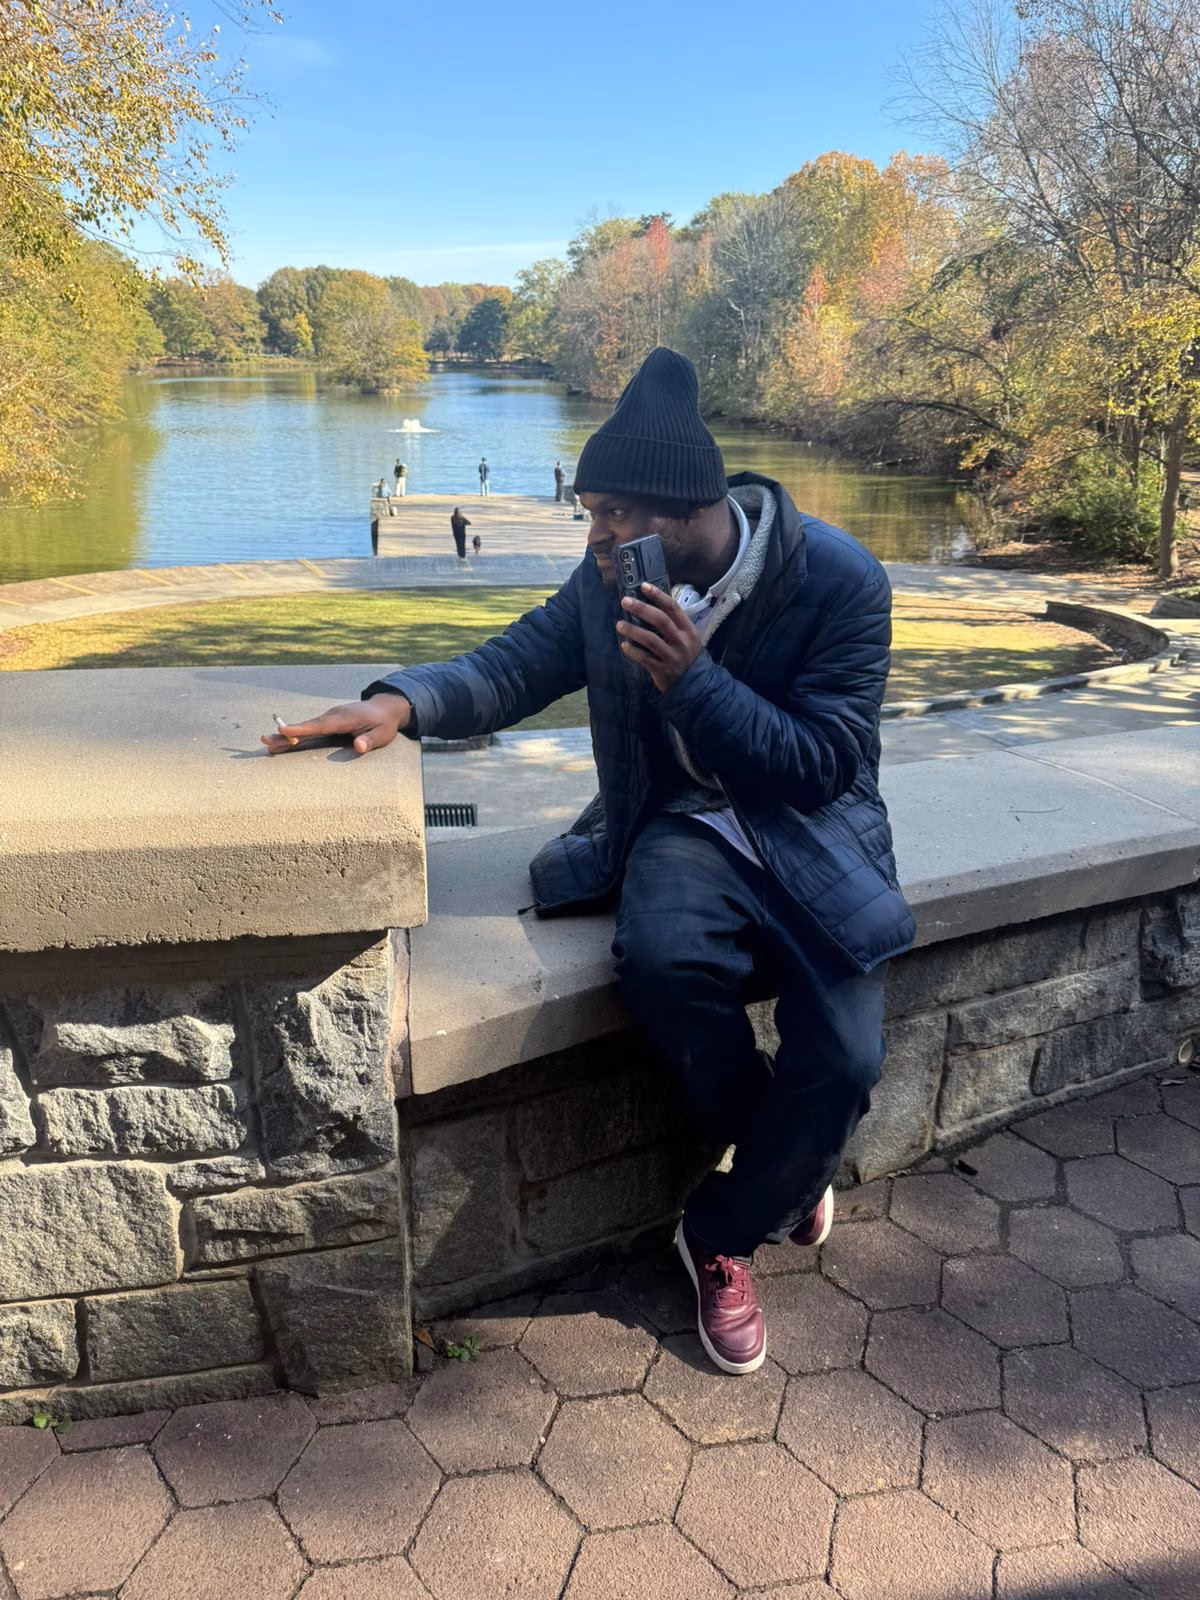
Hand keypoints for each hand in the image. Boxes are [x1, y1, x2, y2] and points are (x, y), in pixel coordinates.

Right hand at [260, 694, 409, 755]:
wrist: (384, 708)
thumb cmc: (383, 724)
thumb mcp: (382, 734)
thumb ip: (370, 740)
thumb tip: (359, 746)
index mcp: (344, 719)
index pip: (320, 725)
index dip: (301, 729)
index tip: (283, 731)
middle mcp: (332, 716)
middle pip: (306, 727)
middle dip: (285, 734)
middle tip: (265, 741)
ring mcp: (328, 719)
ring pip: (304, 729)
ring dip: (286, 736)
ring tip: (266, 745)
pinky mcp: (326, 723)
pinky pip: (309, 730)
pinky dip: (294, 736)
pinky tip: (281, 743)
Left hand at [616, 583, 702, 691]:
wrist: (696, 684)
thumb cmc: (688, 656)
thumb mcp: (689, 638)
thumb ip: (674, 624)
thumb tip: (650, 607)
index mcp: (688, 630)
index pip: (673, 608)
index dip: (658, 596)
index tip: (643, 586)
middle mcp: (681, 641)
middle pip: (660, 620)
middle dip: (641, 608)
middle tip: (625, 601)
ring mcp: (672, 656)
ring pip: (650, 639)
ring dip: (633, 630)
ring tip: (619, 624)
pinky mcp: (662, 670)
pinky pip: (645, 658)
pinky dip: (633, 651)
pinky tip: (624, 646)